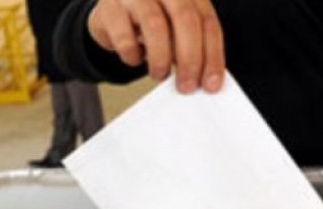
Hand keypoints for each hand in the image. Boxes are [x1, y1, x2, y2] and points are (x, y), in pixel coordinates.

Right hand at [88, 0, 224, 93]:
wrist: (112, 12)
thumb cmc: (151, 23)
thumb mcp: (176, 30)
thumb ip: (192, 47)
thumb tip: (204, 80)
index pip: (208, 22)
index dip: (213, 56)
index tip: (211, 84)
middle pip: (186, 20)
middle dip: (190, 59)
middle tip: (187, 87)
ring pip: (156, 26)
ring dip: (161, 59)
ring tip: (160, 74)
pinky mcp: (110, 8)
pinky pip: (125, 38)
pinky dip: (133, 56)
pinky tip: (136, 57)